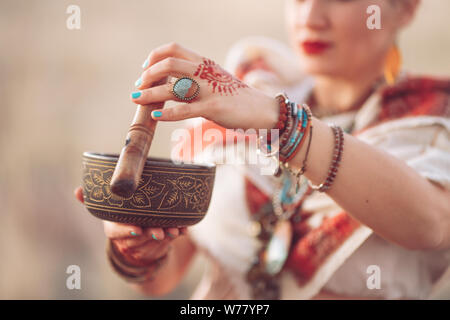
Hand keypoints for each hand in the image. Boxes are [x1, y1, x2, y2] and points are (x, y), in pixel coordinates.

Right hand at [74, 186, 186, 266]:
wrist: (137, 238)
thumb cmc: (122, 216)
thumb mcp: (109, 208)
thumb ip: (96, 199)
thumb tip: (77, 191)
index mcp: (113, 228)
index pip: (115, 232)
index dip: (126, 231)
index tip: (137, 229)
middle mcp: (128, 239)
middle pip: (139, 239)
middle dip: (150, 234)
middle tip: (159, 230)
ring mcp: (144, 244)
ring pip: (155, 243)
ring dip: (166, 236)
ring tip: (174, 229)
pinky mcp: (160, 245)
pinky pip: (170, 243)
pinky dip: (178, 234)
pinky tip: (184, 229)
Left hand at [131, 42, 278, 130]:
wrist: (262, 110)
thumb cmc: (236, 98)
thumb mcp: (214, 83)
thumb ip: (193, 82)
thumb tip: (168, 85)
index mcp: (204, 63)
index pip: (173, 49)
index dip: (154, 57)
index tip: (144, 70)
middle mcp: (205, 72)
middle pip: (168, 64)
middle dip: (148, 75)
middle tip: (138, 87)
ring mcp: (209, 89)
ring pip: (173, 88)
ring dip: (150, 94)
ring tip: (136, 99)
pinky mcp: (213, 108)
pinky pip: (185, 111)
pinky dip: (167, 114)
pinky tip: (156, 117)